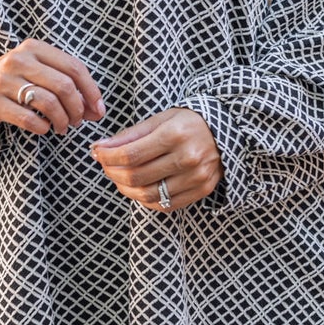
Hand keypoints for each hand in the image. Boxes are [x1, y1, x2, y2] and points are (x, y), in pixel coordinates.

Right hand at [0, 39, 105, 135]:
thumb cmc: (12, 83)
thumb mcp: (36, 73)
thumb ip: (66, 85)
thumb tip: (97, 110)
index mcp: (34, 48)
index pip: (74, 67)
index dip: (91, 91)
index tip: (97, 110)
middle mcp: (18, 59)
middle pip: (64, 86)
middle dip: (77, 109)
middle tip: (77, 121)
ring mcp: (3, 80)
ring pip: (49, 103)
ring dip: (62, 120)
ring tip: (62, 128)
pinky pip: (29, 118)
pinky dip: (42, 127)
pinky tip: (43, 129)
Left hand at [89, 108, 222, 210]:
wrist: (227, 131)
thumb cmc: (188, 122)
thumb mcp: (161, 119)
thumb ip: (131, 135)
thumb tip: (101, 148)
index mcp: (175, 134)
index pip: (130, 154)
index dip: (107, 157)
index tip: (96, 153)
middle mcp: (187, 157)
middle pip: (136, 177)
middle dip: (113, 172)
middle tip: (105, 165)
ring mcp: (196, 177)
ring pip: (148, 194)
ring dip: (125, 189)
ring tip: (119, 178)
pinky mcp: (201, 191)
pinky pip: (165, 204)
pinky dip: (145, 199)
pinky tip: (138, 188)